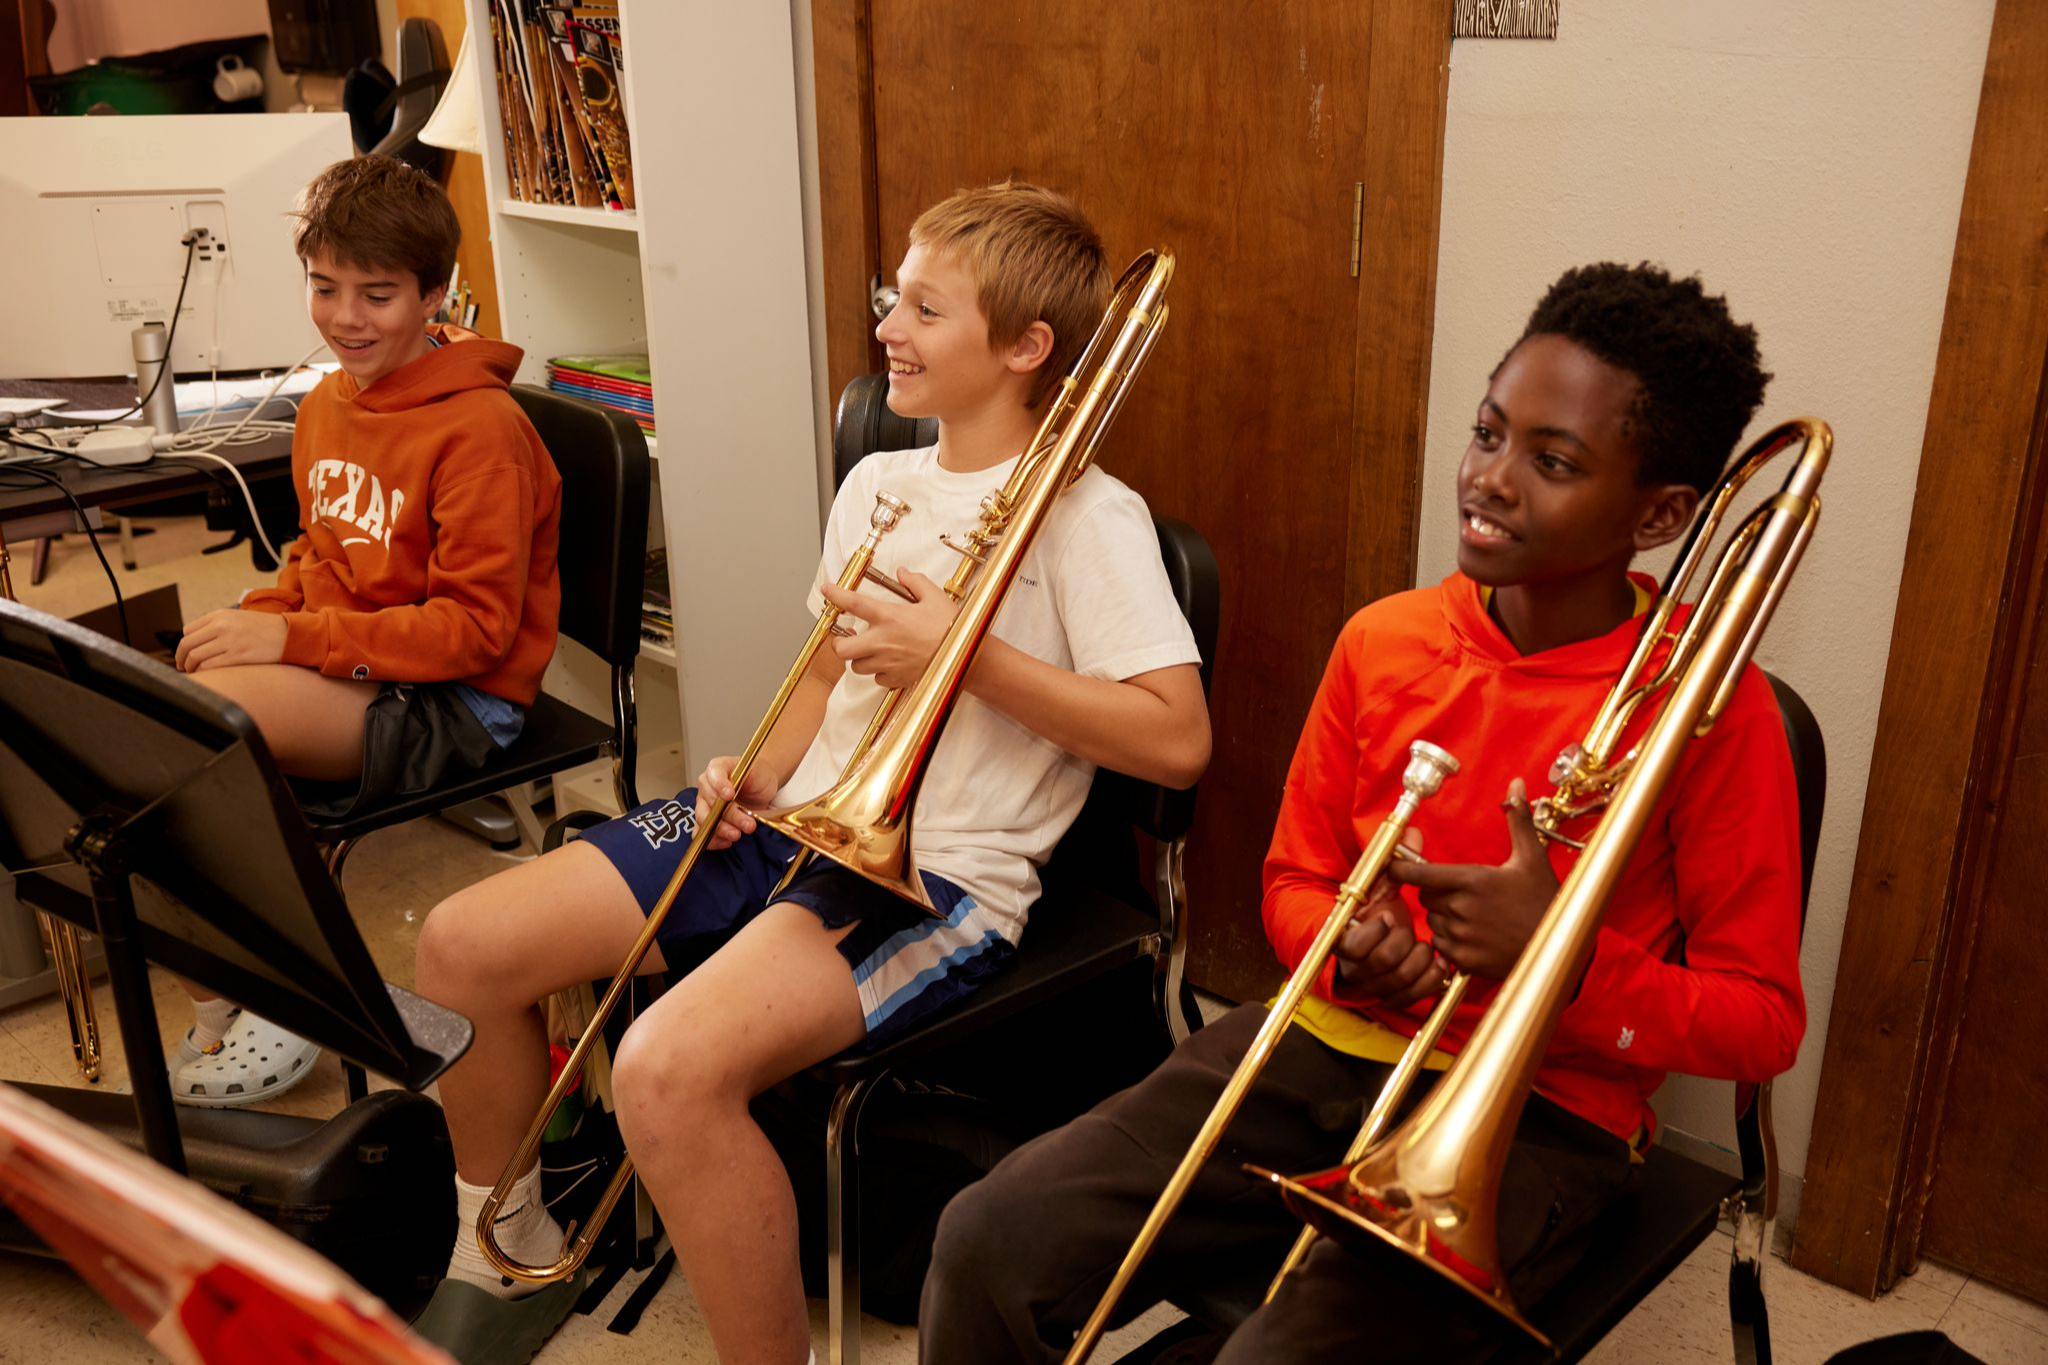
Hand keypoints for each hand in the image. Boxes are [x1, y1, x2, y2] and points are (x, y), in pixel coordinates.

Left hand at [174, 609, 286, 672]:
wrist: (289, 634)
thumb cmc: (265, 628)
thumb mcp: (238, 617)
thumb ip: (217, 625)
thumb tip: (197, 641)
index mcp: (220, 615)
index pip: (188, 630)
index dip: (184, 644)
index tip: (186, 653)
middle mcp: (222, 626)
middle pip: (187, 644)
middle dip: (181, 658)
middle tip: (182, 666)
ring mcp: (229, 641)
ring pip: (195, 657)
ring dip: (191, 667)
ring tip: (194, 672)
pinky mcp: (237, 656)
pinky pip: (210, 666)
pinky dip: (204, 671)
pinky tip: (207, 674)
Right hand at [694, 755, 781, 849]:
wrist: (760, 788)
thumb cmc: (757, 777)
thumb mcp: (758, 772)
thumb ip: (748, 776)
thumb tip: (737, 787)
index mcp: (717, 769)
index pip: (714, 775)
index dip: (720, 785)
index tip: (730, 795)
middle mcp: (706, 786)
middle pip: (710, 802)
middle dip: (729, 815)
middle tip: (747, 823)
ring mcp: (703, 804)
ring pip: (704, 819)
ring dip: (721, 829)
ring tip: (737, 834)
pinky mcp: (705, 821)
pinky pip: (701, 833)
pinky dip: (713, 840)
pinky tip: (727, 841)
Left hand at [821, 568, 956, 690]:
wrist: (965, 658)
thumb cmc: (951, 627)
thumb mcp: (935, 596)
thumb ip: (915, 582)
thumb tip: (903, 573)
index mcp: (889, 617)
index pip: (854, 603)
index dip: (836, 596)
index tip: (828, 591)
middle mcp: (883, 642)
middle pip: (842, 649)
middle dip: (839, 644)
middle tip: (847, 637)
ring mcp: (888, 663)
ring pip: (857, 666)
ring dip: (859, 658)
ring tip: (870, 651)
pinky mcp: (896, 679)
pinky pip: (877, 679)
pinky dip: (878, 672)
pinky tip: (888, 664)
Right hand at [1332, 831, 1447, 1007]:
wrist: (1375, 941)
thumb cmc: (1377, 910)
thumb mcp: (1381, 886)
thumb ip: (1394, 862)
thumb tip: (1413, 832)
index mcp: (1346, 937)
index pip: (1352, 945)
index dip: (1374, 932)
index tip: (1391, 914)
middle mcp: (1356, 965)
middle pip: (1381, 963)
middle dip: (1402, 943)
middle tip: (1410, 929)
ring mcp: (1375, 984)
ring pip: (1398, 983)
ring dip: (1419, 963)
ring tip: (1428, 947)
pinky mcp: (1392, 996)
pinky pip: (1409, 998)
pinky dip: (1428, 982)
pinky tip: (1440, 965)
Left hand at [1386, 779, 1558, 979]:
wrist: (1560, 946)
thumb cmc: (1545, 900)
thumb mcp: (1532, 857)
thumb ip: (1518, 819)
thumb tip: (1516, 784)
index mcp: (1472, 881)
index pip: (1419, 874)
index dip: (1402, 870)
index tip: (1395, 867)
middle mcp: (1462, 909)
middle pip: (1425, 897)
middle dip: (1436, 893)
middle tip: (1462, 893)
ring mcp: (1462, 936)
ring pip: (1433, 922)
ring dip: (1444, 917)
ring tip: (1473, 916)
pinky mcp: (1465, 960)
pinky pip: (1441, 946)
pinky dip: (1450, 941)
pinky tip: (1474, 935)